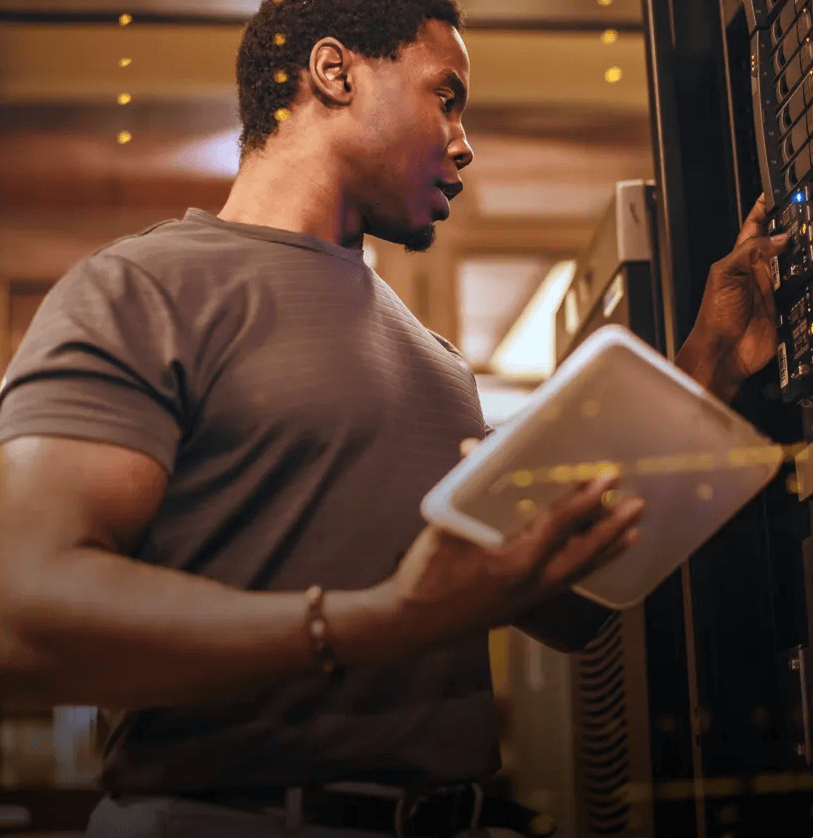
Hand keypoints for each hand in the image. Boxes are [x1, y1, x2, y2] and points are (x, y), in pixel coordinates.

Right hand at [385, 441, 644, 641]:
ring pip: (579, 572)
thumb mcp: (444, 525)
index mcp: (513, 561)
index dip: (585, 500)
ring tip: (632, 532)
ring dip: (606, 550)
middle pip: (582, 552)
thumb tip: (476, 449)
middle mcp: (530, 583)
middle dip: (611, 527)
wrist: (411, 622)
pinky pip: (566, 585)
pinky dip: (585, 569)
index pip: (559, 525)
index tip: (608, 481)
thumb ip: (465, 486)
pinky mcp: (524, 607)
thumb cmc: (426, 575)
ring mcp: (529, 599)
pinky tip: (594, 560)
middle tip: (637, 505)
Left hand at [677, 194, 788, 400]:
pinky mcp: (788, 305)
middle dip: (797, 224)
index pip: (757, 225)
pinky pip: (807, 287)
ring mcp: (775, 288)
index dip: (768, 206)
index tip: (781, 188)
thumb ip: (749, 252)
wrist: (723, 351)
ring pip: (799, 260)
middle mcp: (760, 270)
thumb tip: (780, 237)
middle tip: (810, 209)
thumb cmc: (714, 316)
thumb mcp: (724, 275)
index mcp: (741, 259)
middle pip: (784, 240)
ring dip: (808, 250)